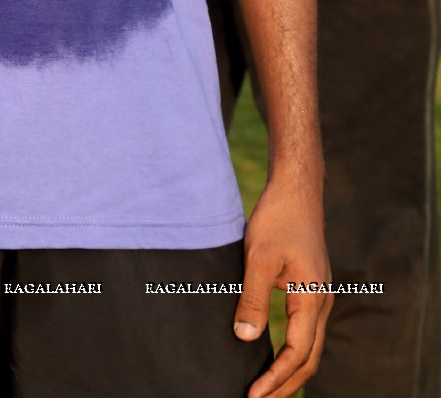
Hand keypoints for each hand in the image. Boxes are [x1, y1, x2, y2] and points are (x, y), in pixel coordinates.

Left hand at [237, 178, 331, 396]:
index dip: (275, 379)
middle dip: (285, 386)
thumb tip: (246, 338)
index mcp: (312, 300)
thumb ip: (253, 299)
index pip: (297, 354)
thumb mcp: (259, 258)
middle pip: (309, 359)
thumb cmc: (278, 219)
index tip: (252, 395)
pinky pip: (306, 331)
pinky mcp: (311, 288)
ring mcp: (319, 296)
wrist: (296, 190)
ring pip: (310, 347)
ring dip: (290, 372)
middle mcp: (322, 303)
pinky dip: (293, 352)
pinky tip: (275, 356)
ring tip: (266, 390)